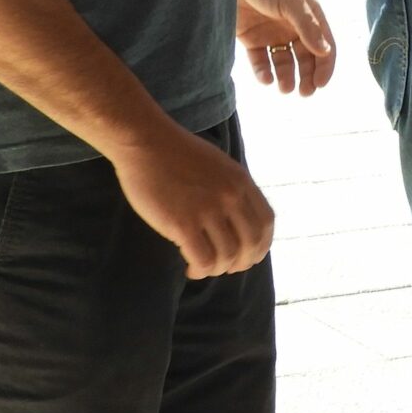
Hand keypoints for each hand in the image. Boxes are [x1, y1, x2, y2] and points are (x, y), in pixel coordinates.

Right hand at [110, 126, 274, 278]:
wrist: (145, 143)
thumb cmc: (177, 154)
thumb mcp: (219, 166)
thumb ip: (231, 189)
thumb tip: (238, 220)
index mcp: (241, 182)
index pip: (266, 222)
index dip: (261, 244)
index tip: (249, 255)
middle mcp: (230, 197)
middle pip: (251, 243)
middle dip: (242, 262)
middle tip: (227, 268)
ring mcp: (208, 210)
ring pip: (227, 255)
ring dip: (218, 269)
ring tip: (203, 268)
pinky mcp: (183, 223)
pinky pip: (203, 259)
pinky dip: (200, 270)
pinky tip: (190, 269)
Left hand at [236, 0, 336, 94]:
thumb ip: (307, 25)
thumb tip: (325, 52)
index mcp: (309, 15)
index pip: (324, 45)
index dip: (325, 66)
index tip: (320, 84)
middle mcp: (293, 26)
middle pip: (306, 58)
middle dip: (307, 76)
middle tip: (304, 93)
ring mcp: (272, 33)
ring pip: (284, 62)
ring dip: (287, 77)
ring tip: (285, 89)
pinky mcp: (251, 37)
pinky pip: (260, 60)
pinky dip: (265, 72)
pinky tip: (267, 79)